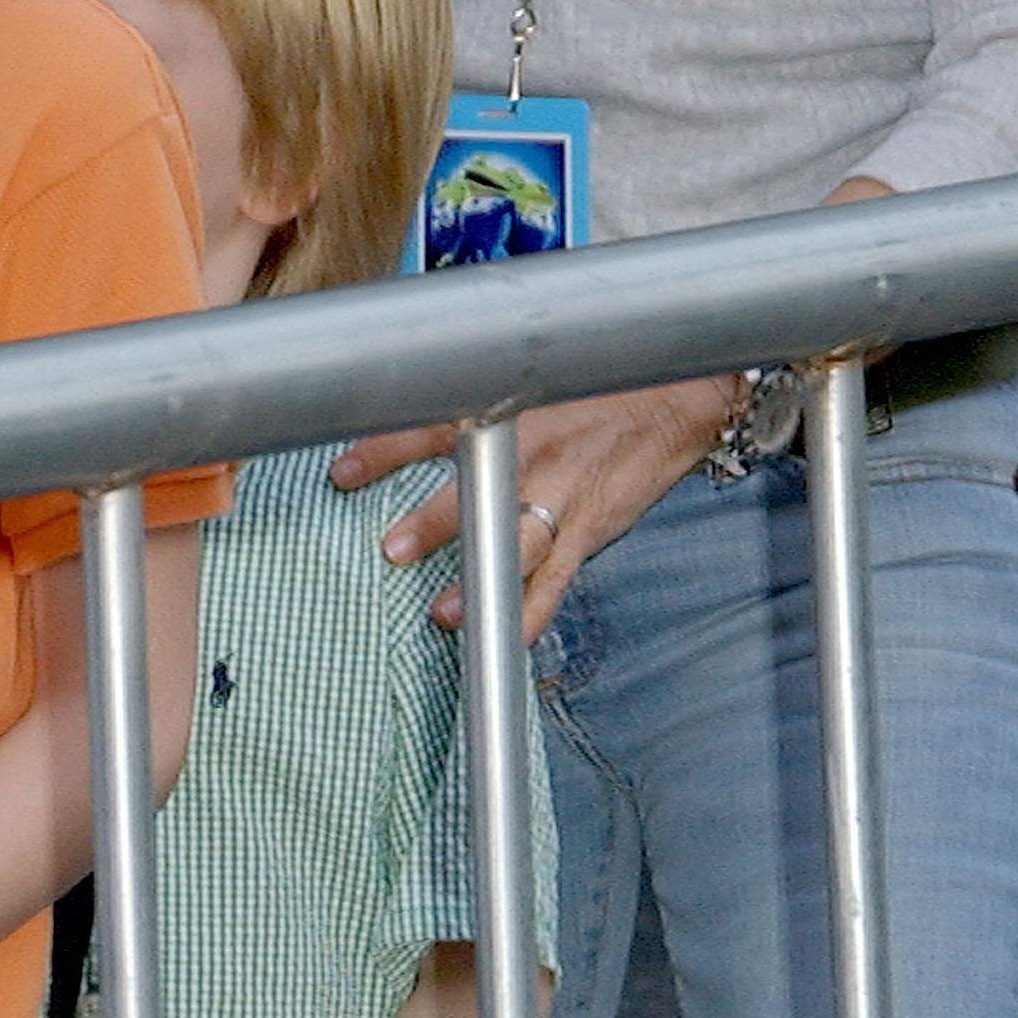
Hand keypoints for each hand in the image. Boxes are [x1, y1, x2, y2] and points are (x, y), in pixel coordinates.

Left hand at [331, 380, 735, 635]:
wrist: (675, 398)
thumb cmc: (593, 385)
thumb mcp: (531, 376)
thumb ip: (472, 394)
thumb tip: (403, 399)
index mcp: (511, 411)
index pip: (438, 426)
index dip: (386, 449)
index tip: (342, 472)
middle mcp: (534, 455)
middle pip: (479, 490)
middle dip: (435, 523)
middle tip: (391, 549)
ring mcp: (563, 498)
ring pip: (519, 546)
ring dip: (481, 581)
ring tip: (445, 614)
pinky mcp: (587, 531)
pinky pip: (555, 582)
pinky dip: (529, 615)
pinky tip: (503, 641)